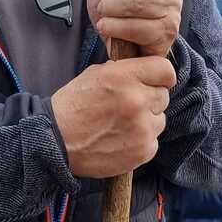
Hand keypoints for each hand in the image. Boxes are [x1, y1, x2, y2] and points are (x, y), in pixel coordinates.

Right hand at [52, 57, 176, 177]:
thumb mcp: (95, 75)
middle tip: (128, 107)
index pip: (165, 70)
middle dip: (149, 100)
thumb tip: (143, 72)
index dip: (159, 76)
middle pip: (163, 96)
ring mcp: (142, 128)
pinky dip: (140, 142)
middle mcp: (136, 100)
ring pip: (160, 120)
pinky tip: (120, 140)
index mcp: (124, 77)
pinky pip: (153, 141)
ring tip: (121, 125)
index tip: (153, 82)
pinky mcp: (143, 150)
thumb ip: (124, 72)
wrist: (56, 141)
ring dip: (146, 122)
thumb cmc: (72, 107)